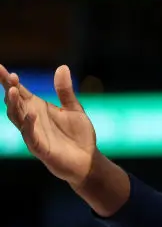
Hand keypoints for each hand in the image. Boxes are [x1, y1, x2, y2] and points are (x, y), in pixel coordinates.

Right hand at [2, 64, 96, 184]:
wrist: (88, 160)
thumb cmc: (79, 135)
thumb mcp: (74, 109)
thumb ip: (65, 91)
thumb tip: (62, 67)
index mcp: (37, 108)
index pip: (20, 92)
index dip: (10, 81)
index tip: (2, 68)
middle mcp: (31, 120)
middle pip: (14, 103)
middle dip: (9, 89)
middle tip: (8, 76)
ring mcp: (33, 134)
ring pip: (17, 118)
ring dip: (14, 104)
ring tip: (13, 90)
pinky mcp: (40, 148)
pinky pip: (30, 136)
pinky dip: (29, 124)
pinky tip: (31, 113)